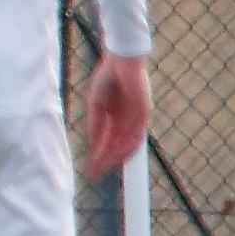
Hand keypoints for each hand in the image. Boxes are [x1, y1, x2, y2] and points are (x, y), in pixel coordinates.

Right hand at [83, 53, 151, 178]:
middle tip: (94, 174)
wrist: (119, 61)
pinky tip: (116, 155)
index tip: (90, 170)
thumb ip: (95, 124)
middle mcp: (127, 124)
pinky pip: (136, 135)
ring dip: (114, 158)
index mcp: (116, 121)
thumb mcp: (95, 105)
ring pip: (127, 145)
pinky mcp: (143, 114)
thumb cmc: (106, 79)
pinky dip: (126, 147)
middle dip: (106, 162)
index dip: (101, 158)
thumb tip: (93, 145)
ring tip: (102, 167)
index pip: (110, 144)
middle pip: (118, 148)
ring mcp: (136, 120)